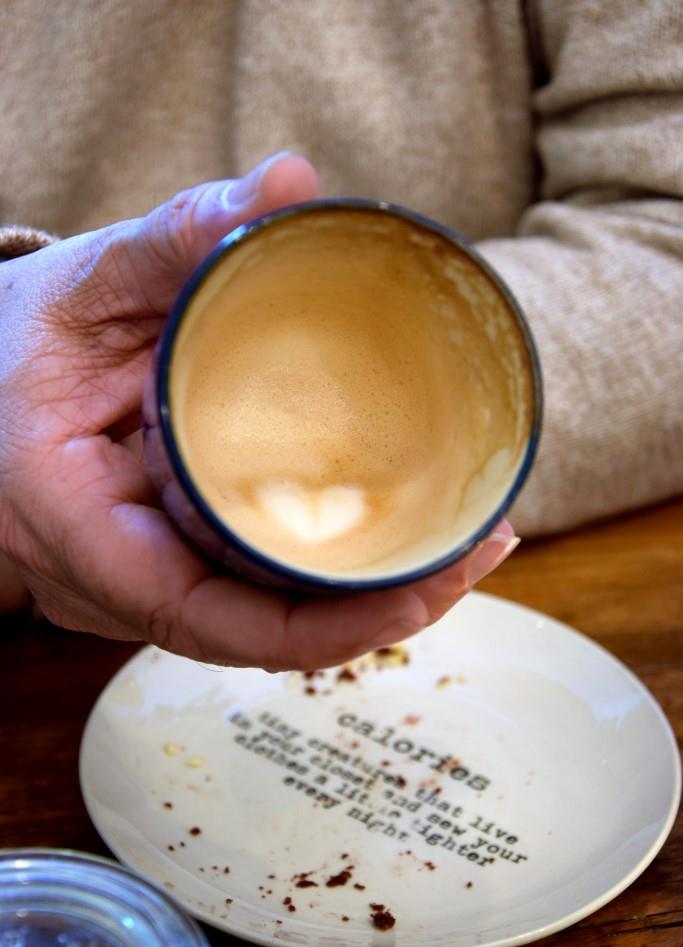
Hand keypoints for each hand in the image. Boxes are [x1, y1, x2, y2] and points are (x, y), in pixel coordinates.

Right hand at [0, 152, 518, 668]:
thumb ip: (180, 235)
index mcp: (75, 523)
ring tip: (462, 542)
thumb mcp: (84, 283)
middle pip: (260, 632)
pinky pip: (250, 594)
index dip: (324, 628)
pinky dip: (327, 579)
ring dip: (367, 598)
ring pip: (263, 622)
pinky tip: (395, 536)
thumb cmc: (10, 343)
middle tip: (482, 545)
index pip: (207, 617)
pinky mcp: (163, 568)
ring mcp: (137, 585)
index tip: (425, 589)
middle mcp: (106, 581)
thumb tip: (291, 181)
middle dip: (380, 609)